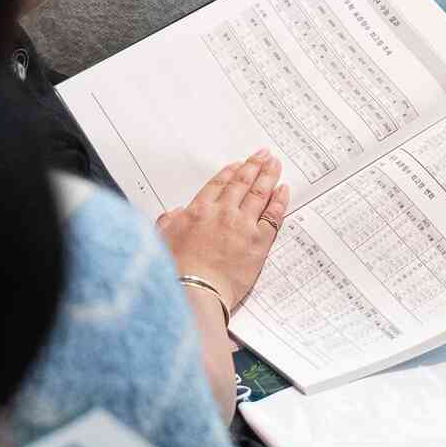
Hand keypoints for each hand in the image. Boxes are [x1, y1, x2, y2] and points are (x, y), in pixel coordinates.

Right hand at [157, 151, 289, 312]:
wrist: (194, 290)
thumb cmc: (177, 271)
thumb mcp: (162, 241)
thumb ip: (168, 223)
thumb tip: (173, 214)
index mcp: (199, 210)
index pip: (218, 184)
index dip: (231, 172)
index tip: (238, 165)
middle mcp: (223, 213)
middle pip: (242, 183)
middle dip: (254, 166)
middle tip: (263, 155)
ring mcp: (243, 225)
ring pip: (259, 193)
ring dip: (269, 176)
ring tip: (275, 165)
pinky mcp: (259, 242)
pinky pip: (273, 216)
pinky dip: (279, 201)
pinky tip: (284, 191)